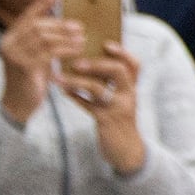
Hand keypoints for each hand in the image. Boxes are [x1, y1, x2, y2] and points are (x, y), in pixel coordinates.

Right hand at [0, 0, 83, 124]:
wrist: (20, 104)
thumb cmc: (34, 77)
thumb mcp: (38, 55)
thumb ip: (46, 39)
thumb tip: (71, 22)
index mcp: (12, 36)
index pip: (29, 14)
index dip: (44, 2)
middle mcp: (10, 43)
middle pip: (38, 25)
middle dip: (61, 24)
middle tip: (80, 27)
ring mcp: (14, 55)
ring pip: (44, 38)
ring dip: (66, 37)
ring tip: (82, 39)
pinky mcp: (23, 68)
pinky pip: (48, 54)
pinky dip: (66, 50)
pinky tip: (78, 51)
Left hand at [54, 41, 144, 174]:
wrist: (127, 150)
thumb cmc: (119, 121)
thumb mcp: (121, 101)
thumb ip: (111, 85)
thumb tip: (87, 64)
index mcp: (132, 88)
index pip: (134, 65)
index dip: (122, 52)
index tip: (105, 44)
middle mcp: (128, 95)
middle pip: (118, 71)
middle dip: (96, 63)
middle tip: (75, 61)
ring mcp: (118, 108)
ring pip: (98, 88)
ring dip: (77, 80)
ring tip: (59, 77)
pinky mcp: (106, 120)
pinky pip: (87, 105)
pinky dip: (74, 96)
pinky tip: (63, 91)